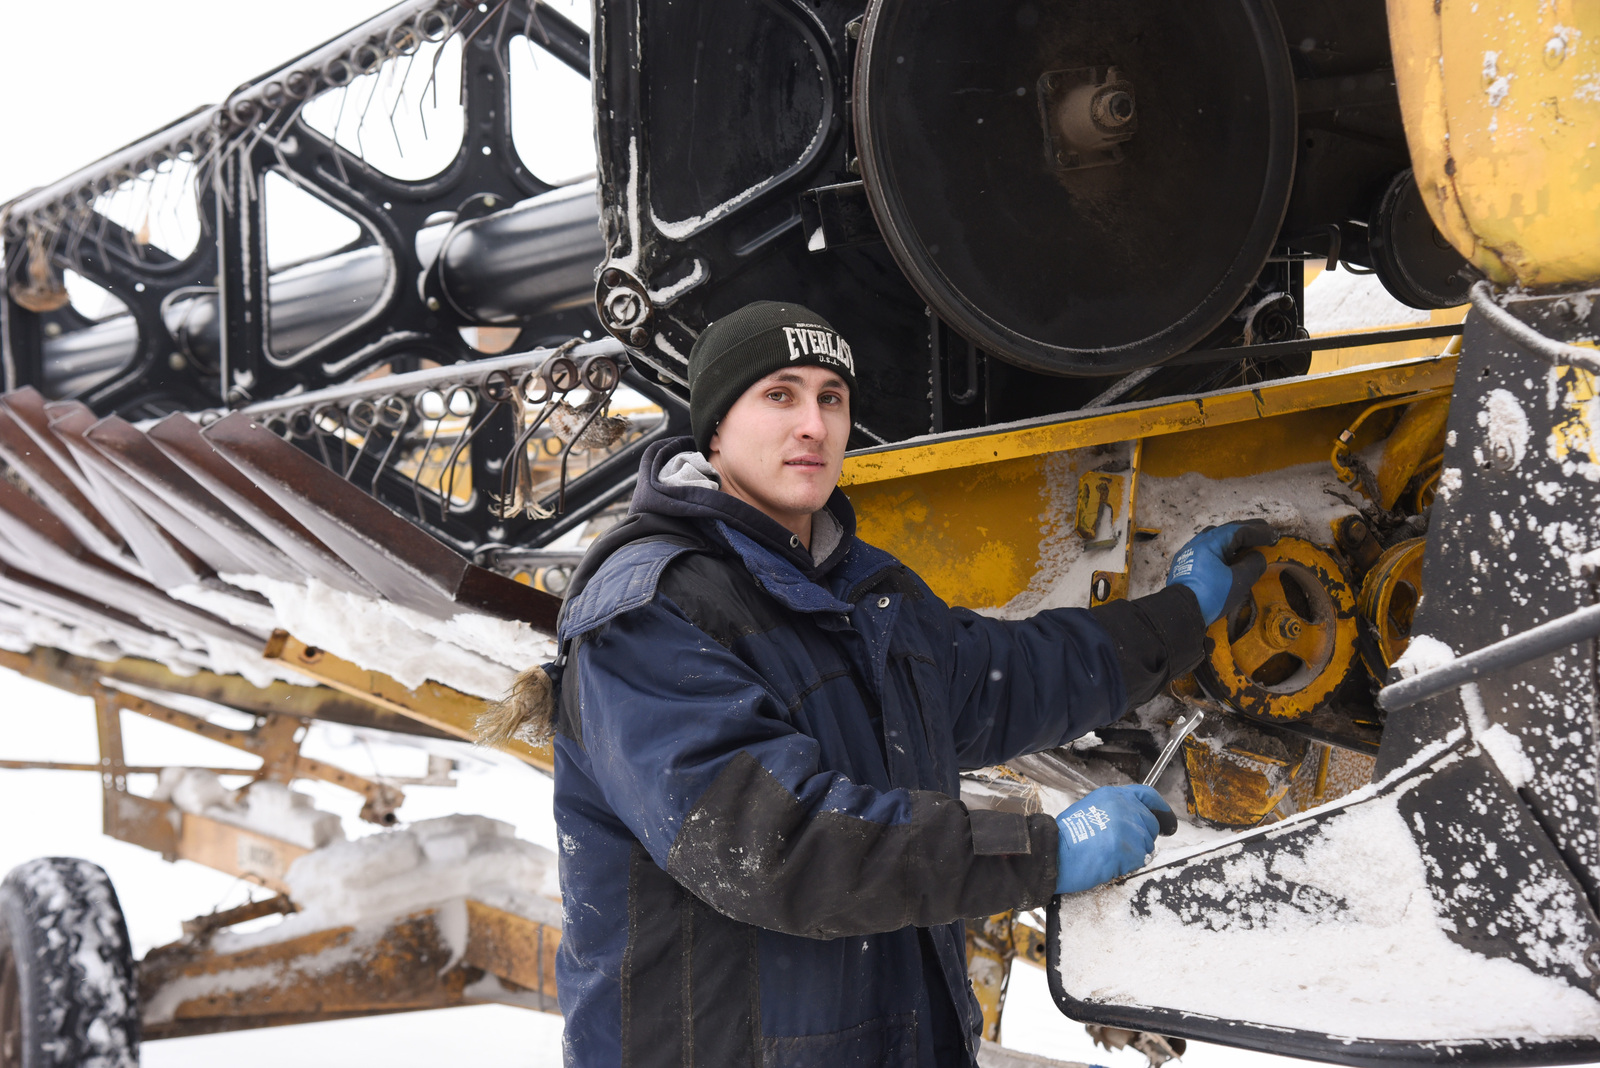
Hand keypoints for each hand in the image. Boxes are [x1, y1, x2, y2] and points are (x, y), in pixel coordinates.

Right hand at [1054, 785, 1173, 894]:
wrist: (1056, 853)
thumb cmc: (1067, 837)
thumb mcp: (1090, 809)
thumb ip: (1115, 810)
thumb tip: (1133, 822)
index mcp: (1113, 795)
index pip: (1148, 796)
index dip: (1160, 809)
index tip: (1167, 820)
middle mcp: (1125, 807)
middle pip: (1151, 824)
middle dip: (1141, 838)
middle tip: (1119, 847)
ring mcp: (1129, 828)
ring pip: (1148, 845)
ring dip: (1134, 853)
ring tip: (1109, 854)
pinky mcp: (1131, 849)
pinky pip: (1140, 860)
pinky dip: (1128, 865)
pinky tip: (1109, 862)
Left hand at [1166, 520, 1278, 624]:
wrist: (1179, 613)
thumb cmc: (1210, 595)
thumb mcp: (1238, 581)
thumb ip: (1252, 565)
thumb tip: (1257, 556)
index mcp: (1210, 542)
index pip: (1239, 531)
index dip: (1259, 532)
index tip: (1275, 535)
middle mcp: (1198, 542)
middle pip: (1226, 531)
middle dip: (1247, 530)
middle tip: (1265, 530)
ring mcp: (1190, 553)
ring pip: (1216, 539)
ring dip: (1234, 539)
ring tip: (1249, 542)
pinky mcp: (1186, 565)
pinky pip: (1209, 550)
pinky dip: (1223, 549)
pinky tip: (1229, 556)